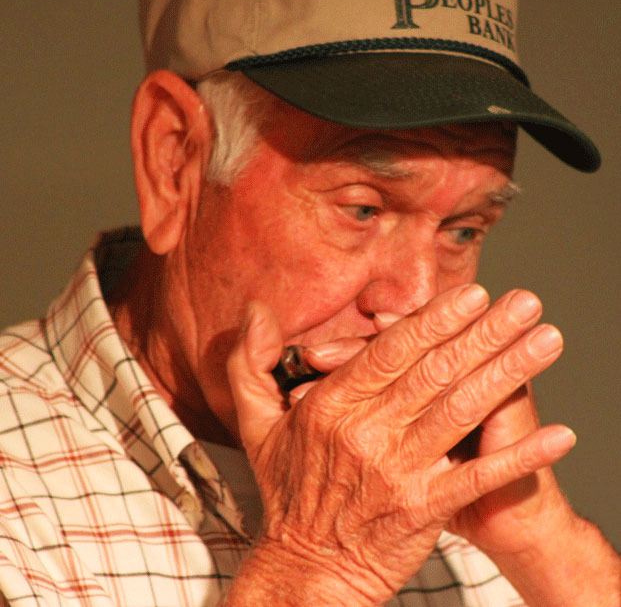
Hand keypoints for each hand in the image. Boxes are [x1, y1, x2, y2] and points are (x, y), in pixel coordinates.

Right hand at [226, 285, 574, 603]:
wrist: (305, 568)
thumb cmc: (286, 490)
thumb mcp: (255, 423)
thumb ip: (250, 362)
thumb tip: (254, 310)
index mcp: (330, 406)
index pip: (389, 353)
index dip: (434, 321)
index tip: (472, 294)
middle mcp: (367, 433)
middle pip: (435, 373)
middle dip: (485, 333)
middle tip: (525, 303)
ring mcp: (398, 472)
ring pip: (460, 412)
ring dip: (508, 373)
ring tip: (547, 341)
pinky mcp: (424, 508)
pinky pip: (477, 477)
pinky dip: (519, 455)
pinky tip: (557, 434)